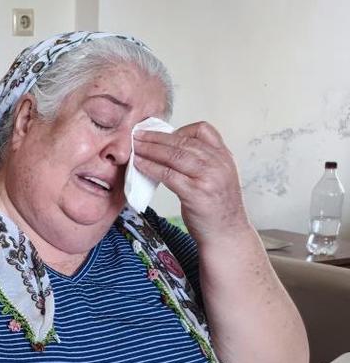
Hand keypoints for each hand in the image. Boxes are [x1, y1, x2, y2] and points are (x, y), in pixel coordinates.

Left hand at [133, 121, 250, 244]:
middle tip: (138, 134)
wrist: (227, 234)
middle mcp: (219, 163)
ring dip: (150, 149)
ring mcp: (208, 177)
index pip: (203, 130)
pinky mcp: (196, 193)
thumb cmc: (217, 207)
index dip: (179, 128)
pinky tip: (140, 165)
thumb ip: (202, 161)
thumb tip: (170, 149)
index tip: (160, 132)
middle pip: (183, 141)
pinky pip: (168, 174)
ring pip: (174, 155)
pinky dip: (151, 167)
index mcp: (224, 156)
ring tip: (135, 147)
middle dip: (157, 137)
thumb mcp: (217, 177)